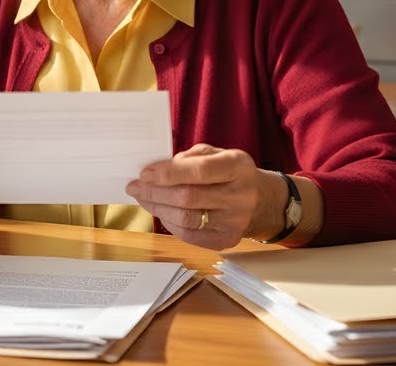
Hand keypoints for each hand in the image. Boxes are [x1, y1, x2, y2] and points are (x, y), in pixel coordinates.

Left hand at [124, 143, 282, 249]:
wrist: (261, 201)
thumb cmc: (230, 173)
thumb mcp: (216, 154)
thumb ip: (189, 158)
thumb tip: (157, 170)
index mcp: (238, 167)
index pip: (199, 171)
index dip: (168, 173)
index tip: (144, 173)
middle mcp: (240, 196)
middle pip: (188, 197)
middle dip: (155, 191)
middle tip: (134, 186)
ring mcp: (234, 222)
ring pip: (185, 218)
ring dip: (157, 207)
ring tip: (142, 197)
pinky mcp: (225, 240)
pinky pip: (188, 234)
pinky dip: (168, 222)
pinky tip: (159, 210)